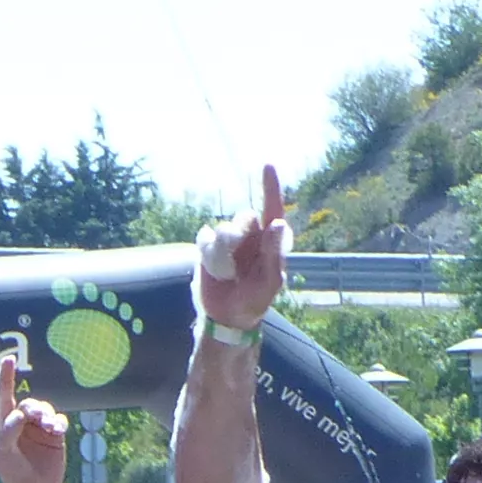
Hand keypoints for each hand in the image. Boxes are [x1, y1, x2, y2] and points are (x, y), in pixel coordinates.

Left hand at [0, 355, 70, 482]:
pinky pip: (59, 421)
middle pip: (28, 404)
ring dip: (47, 415)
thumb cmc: (13, 474)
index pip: (4, 397)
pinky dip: (58, 423)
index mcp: (4, 425)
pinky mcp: (54, 435)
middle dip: (34, 408)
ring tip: (49, 427)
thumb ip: (8, 432)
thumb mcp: (5, 455)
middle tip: (38, 418)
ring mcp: (39, 428)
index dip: (6, 378)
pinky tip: (57, 431)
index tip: (9, 360)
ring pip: (45, 410)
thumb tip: (19, 412)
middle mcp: (22, 423)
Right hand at [197, 165, 287, 334]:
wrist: (226, 316)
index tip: (267, 166)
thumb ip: (274, 254)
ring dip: (224, 250)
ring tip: (227, 273)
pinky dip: (209, 252)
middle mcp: (250, 235)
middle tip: (238, 266)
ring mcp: (229, 240)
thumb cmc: (255, 300)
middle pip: (244, 217)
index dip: (270, 187)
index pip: (272, 208)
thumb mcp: (269, 283)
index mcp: (270, 240)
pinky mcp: (209, 246)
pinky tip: (215, 268)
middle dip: (240, 237)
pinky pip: (206, 238)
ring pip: (223, 228)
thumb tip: (275, 224)